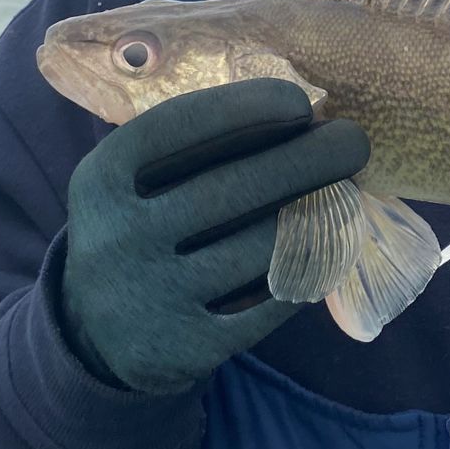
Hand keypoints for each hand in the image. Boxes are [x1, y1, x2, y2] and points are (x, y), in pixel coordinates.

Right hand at [59, 78, 369, 394]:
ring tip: (347, 194)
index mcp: (101, 180)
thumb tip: (296, 112)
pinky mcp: (189, 347)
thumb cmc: (140, 228)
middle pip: (238, 187)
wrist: (95, 336)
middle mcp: (119, 237)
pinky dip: (309, 273)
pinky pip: (273, 302)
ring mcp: (153, 297)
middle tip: (354, 141)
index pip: (180, 126)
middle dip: (310, 157)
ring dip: (321, 215)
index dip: (246, 107)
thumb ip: (190, 147)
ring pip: (266, 247)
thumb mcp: (134, 182)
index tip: (299, 101)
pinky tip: (327, 251)